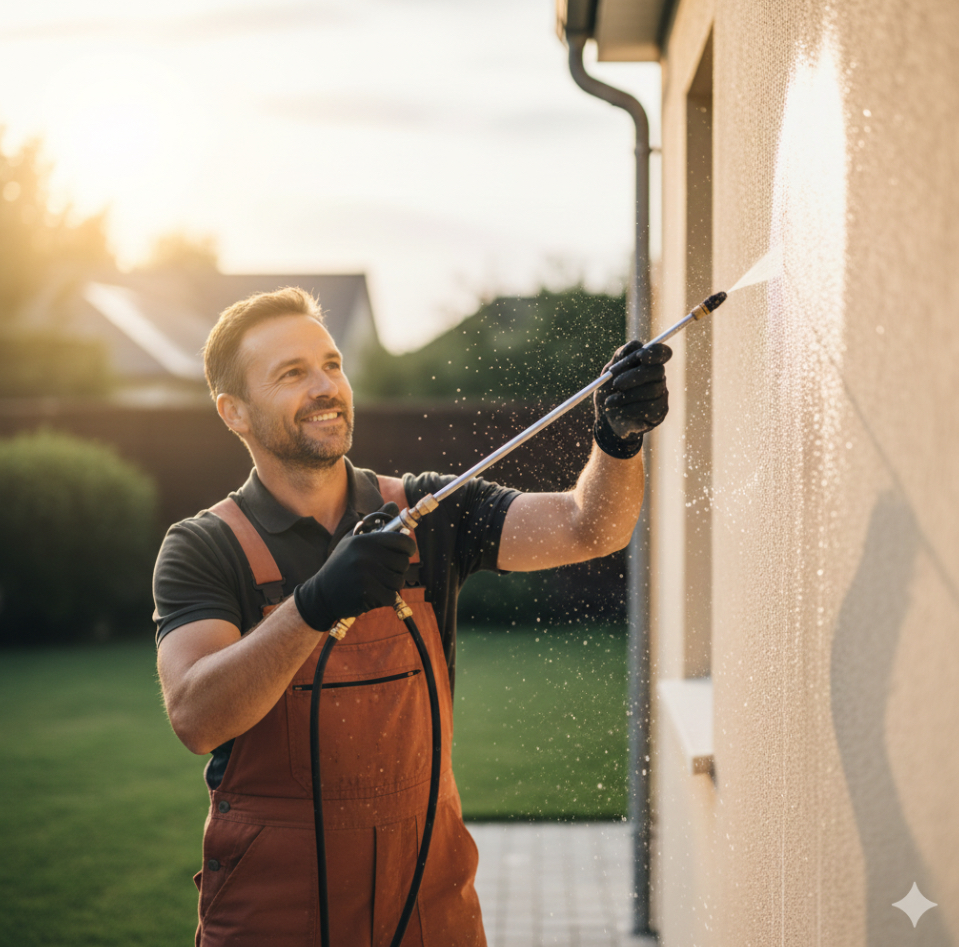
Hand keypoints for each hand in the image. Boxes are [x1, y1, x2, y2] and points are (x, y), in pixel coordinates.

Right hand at [293, 503, 415, 630]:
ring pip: (398, 581)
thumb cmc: (342, 565)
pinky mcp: (365, 593)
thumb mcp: (354, 540)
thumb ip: (376, 522)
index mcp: (365, 540)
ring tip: (377, 582)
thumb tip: (395, 504)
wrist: (321, 595)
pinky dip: (385, 598)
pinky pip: (391, 596)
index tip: (405, 552)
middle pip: (403, 562)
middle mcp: (366, 555)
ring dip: (391, 584)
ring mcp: (365, 574)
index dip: (409, 547)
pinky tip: (373, 594)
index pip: (402, 541)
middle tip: (384, 571)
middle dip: (397, 569)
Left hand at [593, 340, 671, 457]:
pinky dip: (629, 408)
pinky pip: (649, 407)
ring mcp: (661, 395)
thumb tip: (636, 345)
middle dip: (633, 376)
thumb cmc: (609, 391)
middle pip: (656, 371)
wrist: (605, 418)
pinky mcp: (659, 412)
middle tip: (615, 383)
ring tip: (610, 401)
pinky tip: (618, 410)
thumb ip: (620, 356)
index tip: (641, 356)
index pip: (662, 353)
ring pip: (652, 390)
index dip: (655, 353)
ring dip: (627, 395)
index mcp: (648, 363)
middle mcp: (658, 377)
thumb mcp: (609, 372)